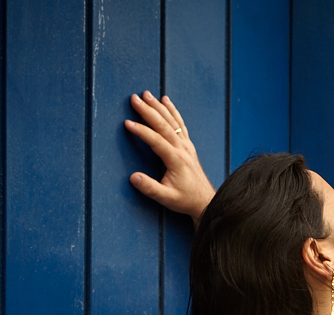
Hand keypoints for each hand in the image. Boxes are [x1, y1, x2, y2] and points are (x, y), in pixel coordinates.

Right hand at [124, 91, 215, 223]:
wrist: (206, 200)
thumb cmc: (186, 200)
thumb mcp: (167, 198)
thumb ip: (150, 188)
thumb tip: (133, 177)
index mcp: (176, 160)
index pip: (156, 141)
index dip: (141, 131)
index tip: (127, 123)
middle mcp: (183, 149)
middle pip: (164, 125)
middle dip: (148, 110)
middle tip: (134, 98)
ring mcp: (187, 146)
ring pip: (172, 121)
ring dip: (158, 107)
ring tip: (146, 94)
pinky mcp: (188, 146)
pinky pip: (180, 124)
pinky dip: (173, 111)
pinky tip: (166, 101)